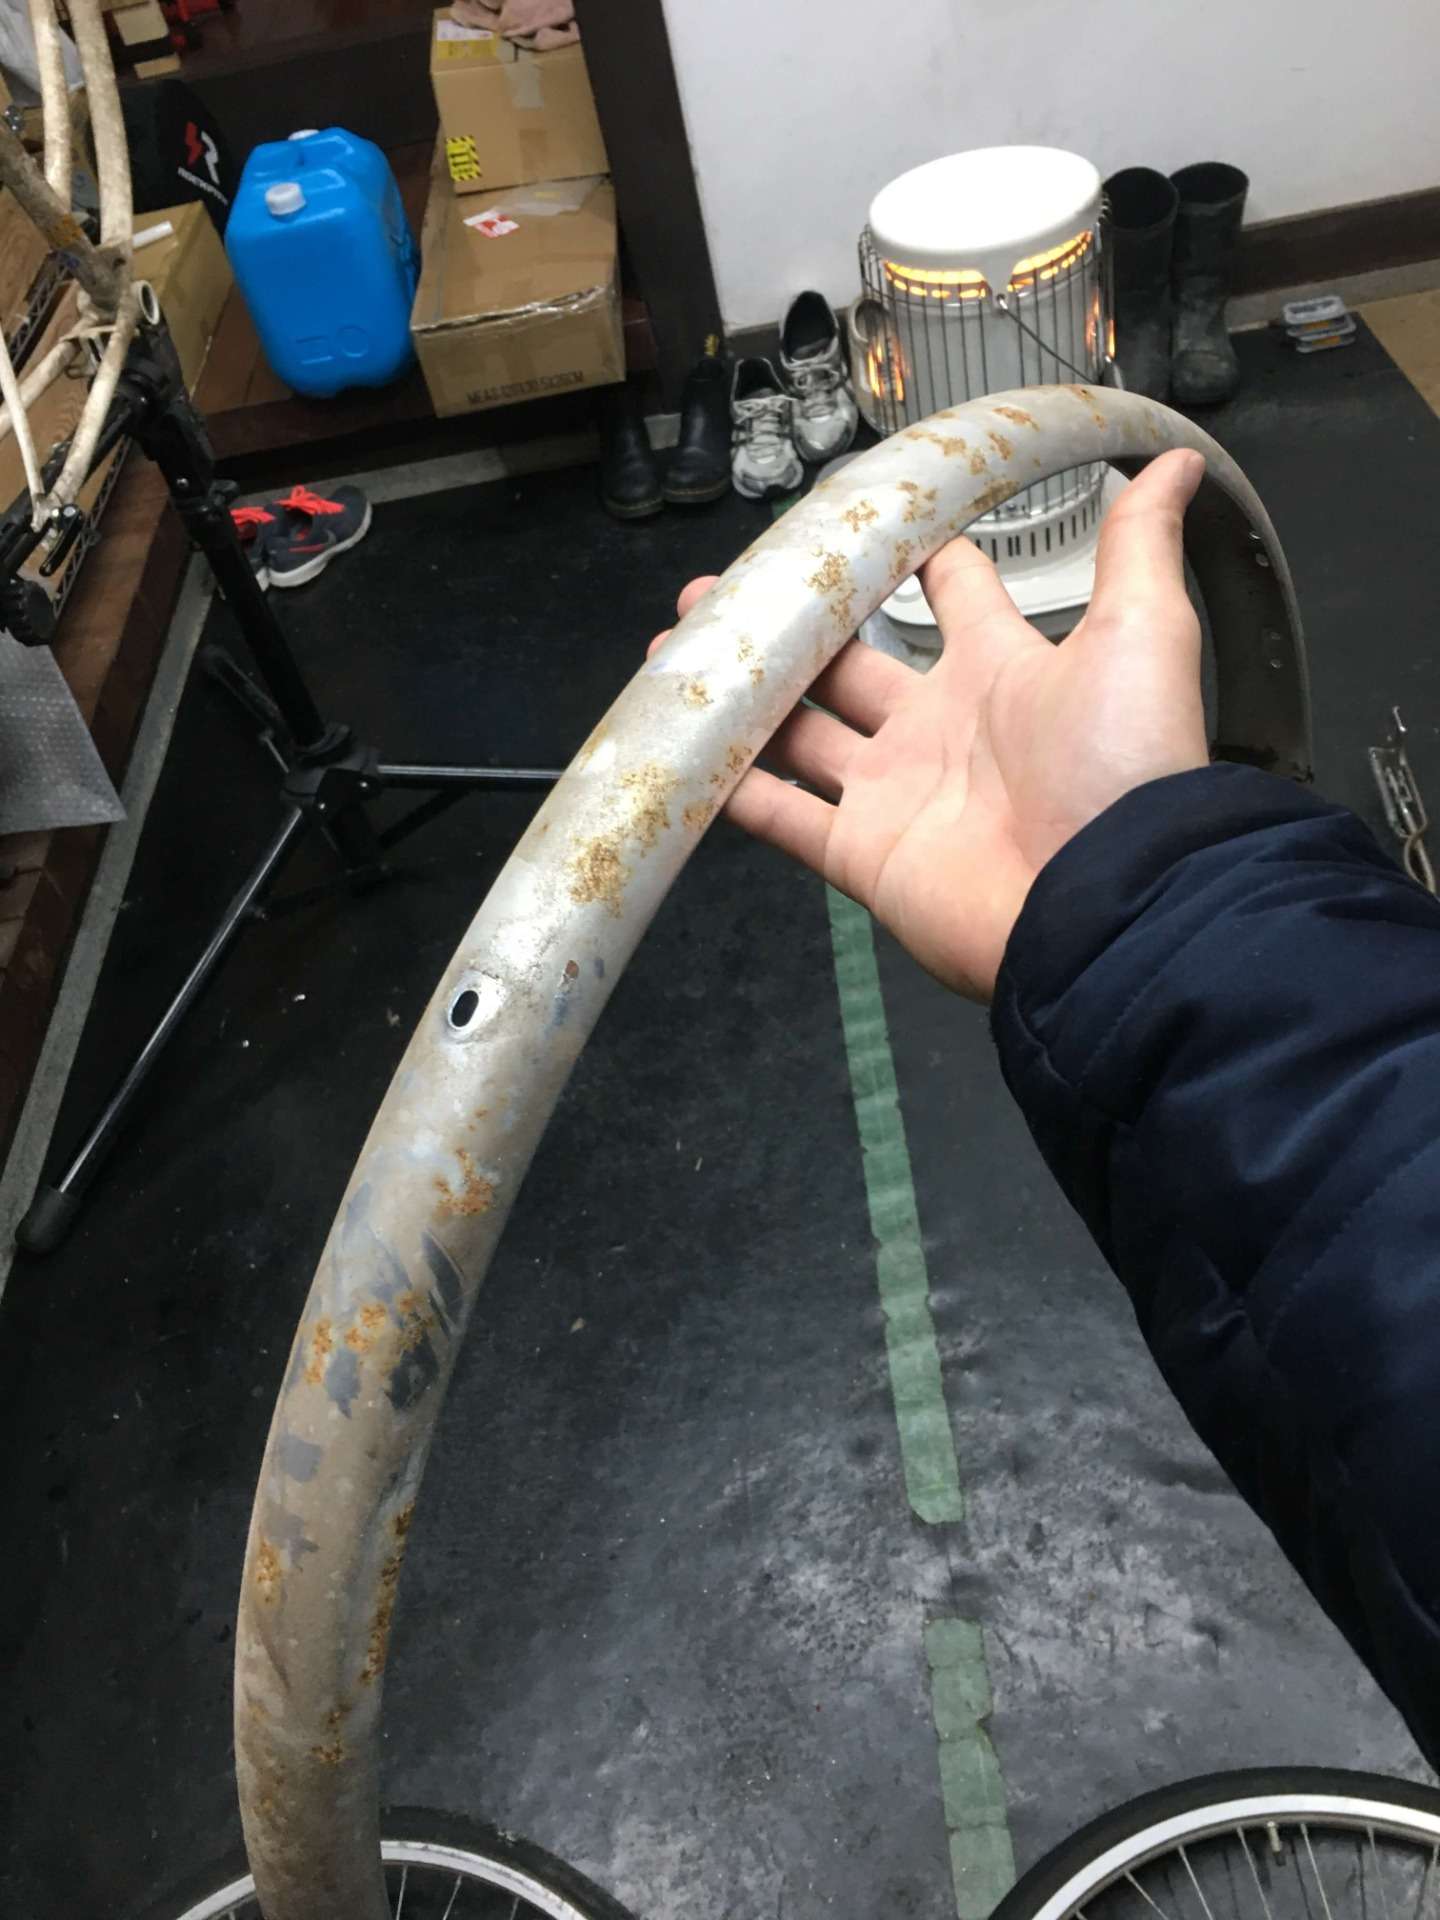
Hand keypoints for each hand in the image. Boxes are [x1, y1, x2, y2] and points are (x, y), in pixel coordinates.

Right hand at [655, 449, 1208, 1000]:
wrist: (1105, 902)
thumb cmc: (1122, 764)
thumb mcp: (1141, 634)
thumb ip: (1139, 549)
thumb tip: (1177, 463)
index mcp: (998, 668)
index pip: (948, 592)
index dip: (910, 549)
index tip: (849, 514)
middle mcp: (936, 726)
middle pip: (844, 663)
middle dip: (786, 624)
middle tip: (717, 590)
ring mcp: (890, 793)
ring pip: (796, 732)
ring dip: (739, 692)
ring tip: (674, 649)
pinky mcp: (859, 852)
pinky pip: (779, 815)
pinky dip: (726, 785)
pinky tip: (676, 745)